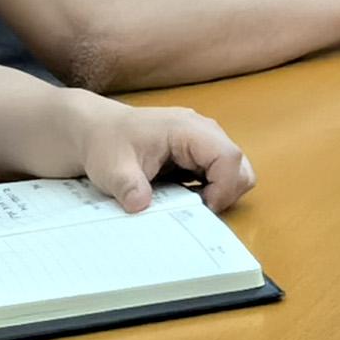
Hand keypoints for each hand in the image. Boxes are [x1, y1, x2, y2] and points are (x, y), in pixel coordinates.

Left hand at [73, 100, 253, 212]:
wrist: (98, 131)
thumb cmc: (107, 143)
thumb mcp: (111, 167)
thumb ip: (127, 185)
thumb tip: (141, 206)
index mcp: (188, 129)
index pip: (229, 157)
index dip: (224, 187)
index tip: (203, 209)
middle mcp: (204, 132)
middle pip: (240, 166)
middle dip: (226, 193)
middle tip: (197, 210)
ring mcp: (205, 142)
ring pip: (236, 171)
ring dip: (220, 193)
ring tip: (189, 204)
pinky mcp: (200, 154)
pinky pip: (221, 174)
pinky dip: (211, 191)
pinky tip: (185, 197)